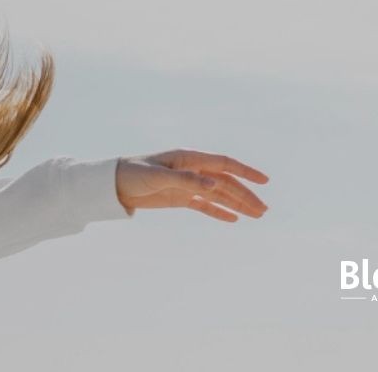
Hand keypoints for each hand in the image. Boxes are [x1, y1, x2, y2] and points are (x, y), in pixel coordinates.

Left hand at [114, 148, 270, 221]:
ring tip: (257, 215)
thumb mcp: (159, 176)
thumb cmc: (133, 173)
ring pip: (218, 195)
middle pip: (225, 183)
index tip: (264, 181)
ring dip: (237, 204)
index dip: (245, 172)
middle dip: (245, 195)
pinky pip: (204, 205)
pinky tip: (234, 219)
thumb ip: (186, 180)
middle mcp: (192, 170)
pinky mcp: (179, 198)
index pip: (224, 164)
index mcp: (189, 158)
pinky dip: (219, 212)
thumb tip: (214, 184)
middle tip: (264, 210)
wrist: (112, 185)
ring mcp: (187, 184)